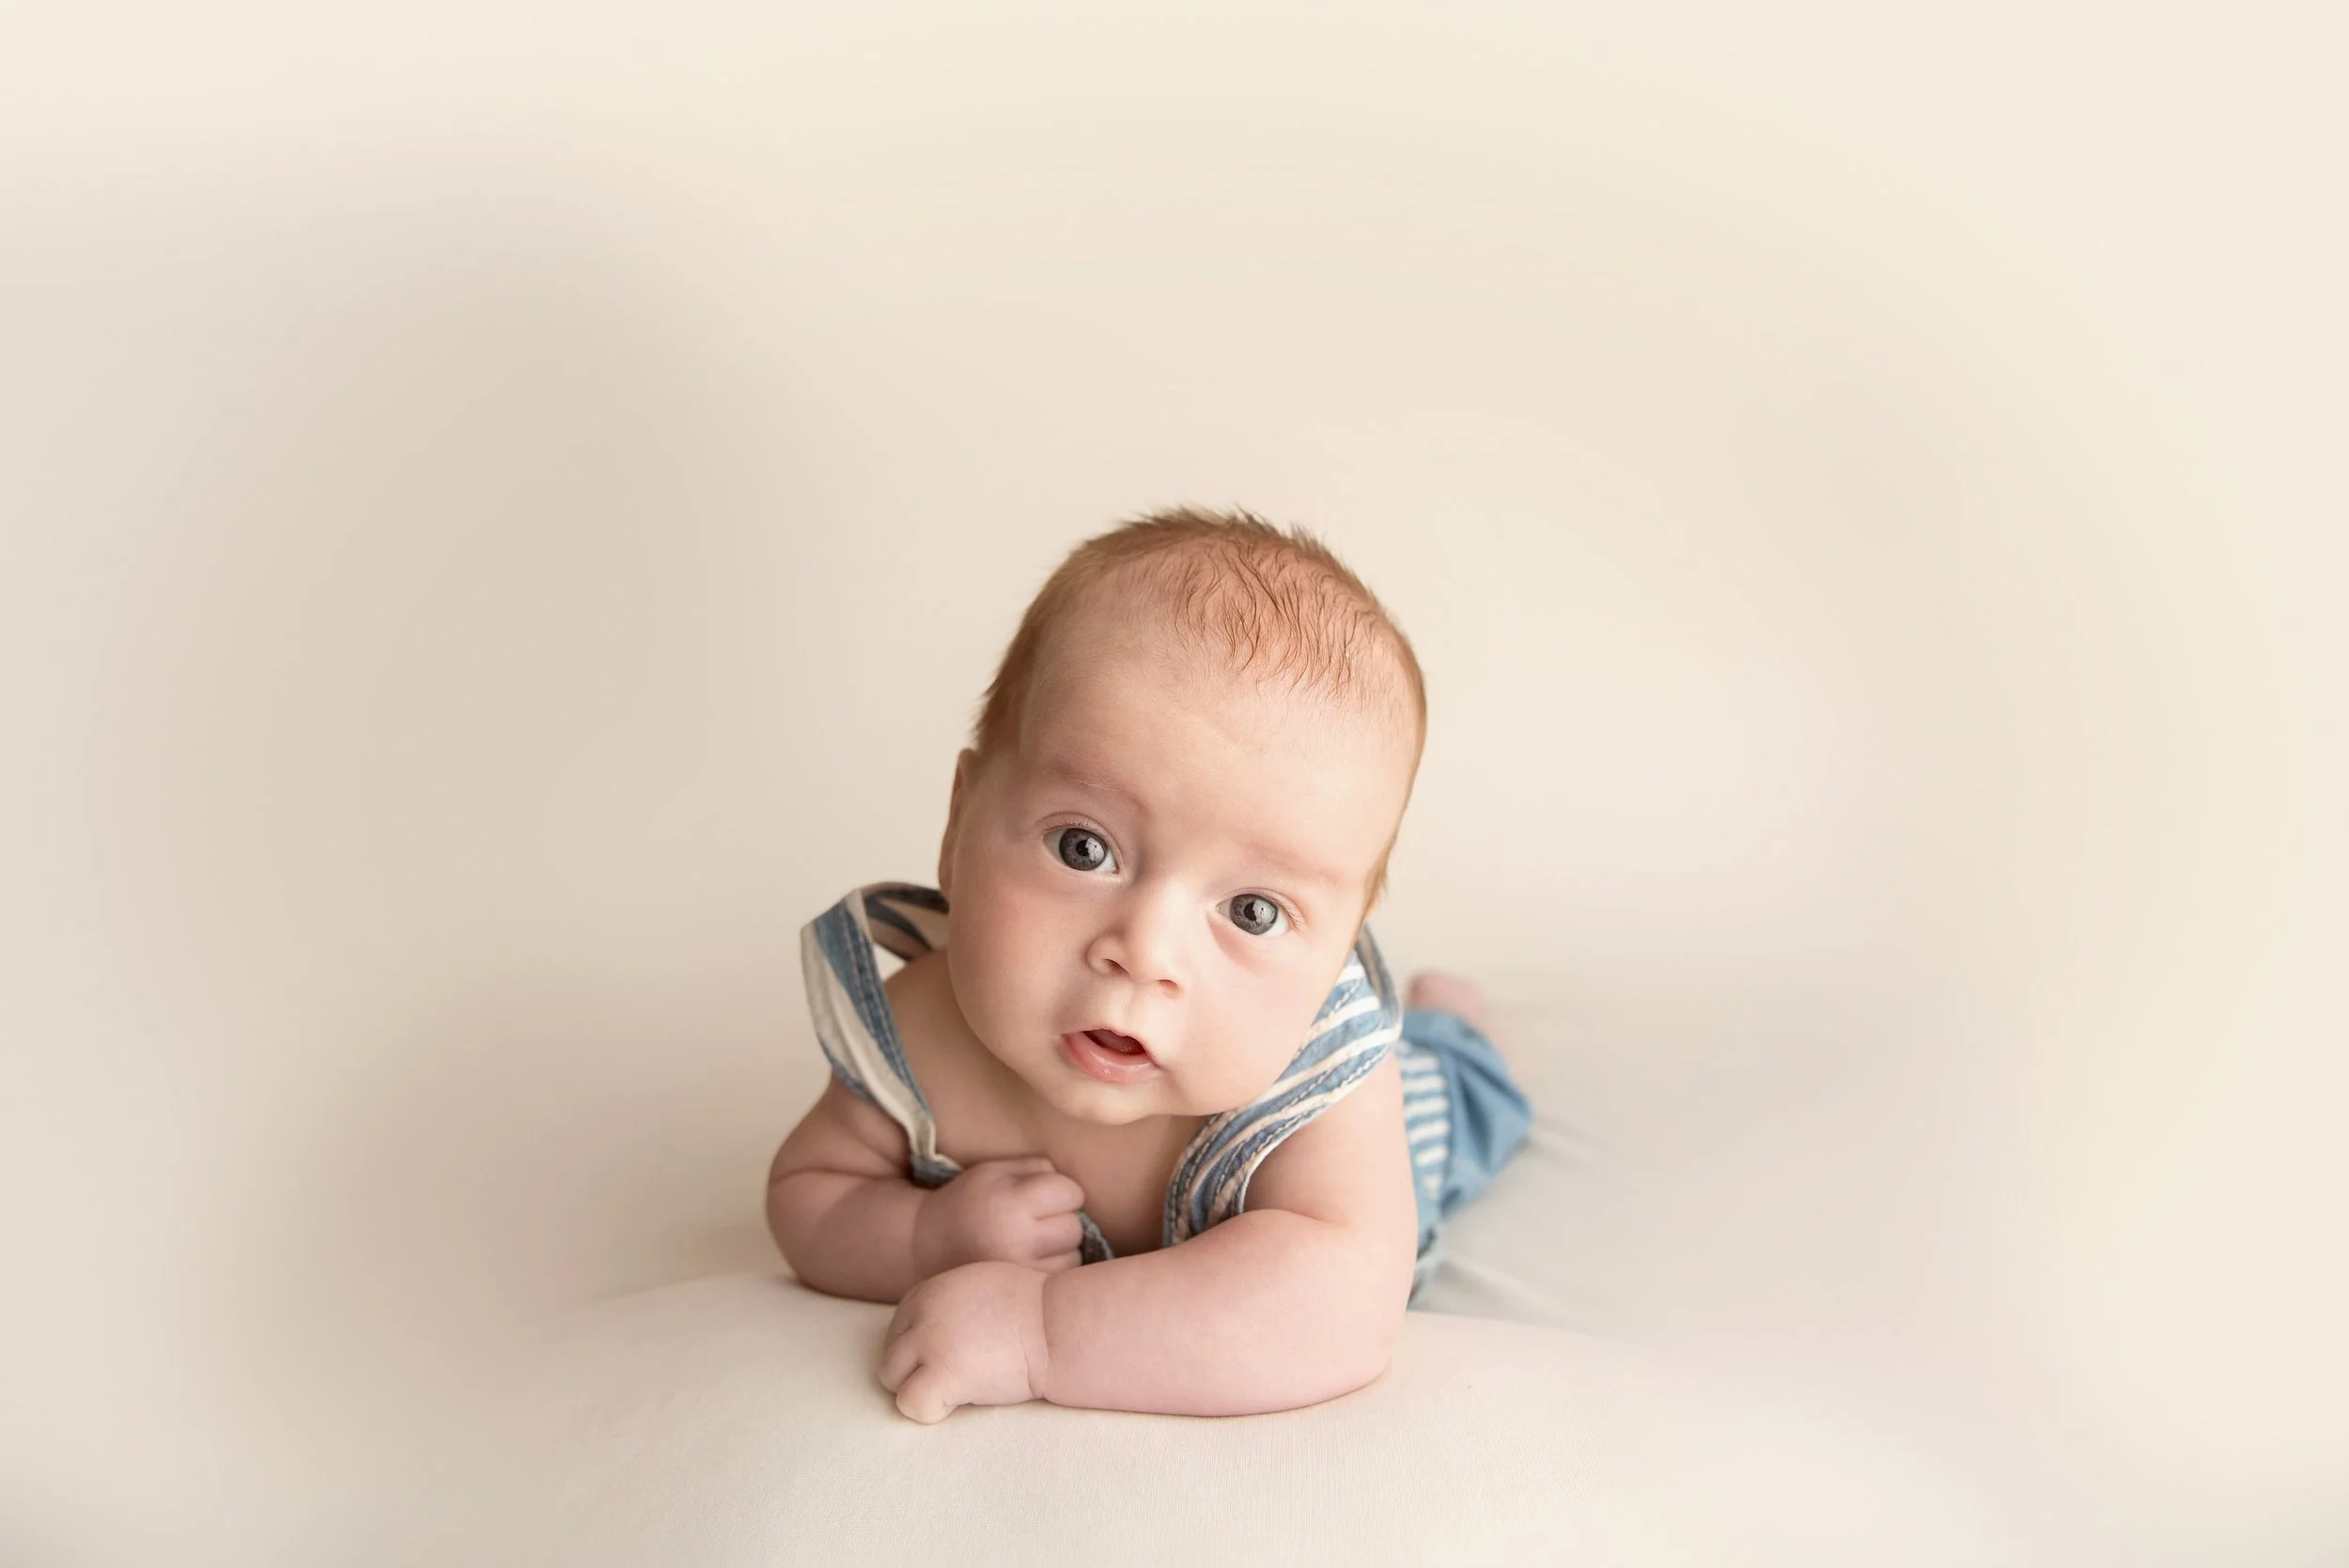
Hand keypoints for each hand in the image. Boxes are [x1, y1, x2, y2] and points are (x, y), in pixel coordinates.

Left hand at [879, 1260, 1050, 1423]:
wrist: (1060, 1325)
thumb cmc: (1036, 1311)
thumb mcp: (981, 1287)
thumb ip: (950, 1305)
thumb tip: (937, 1333)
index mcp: (931, 1290)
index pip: (900, 1327)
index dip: (923, 1348)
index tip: (955, 1355)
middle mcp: (923, 1312)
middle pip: (892, 1353)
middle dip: (917, 1370)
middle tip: (957, 1375)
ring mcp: (929, 1341)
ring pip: (892, 1378)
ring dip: (921, 1388)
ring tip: (961, 1387)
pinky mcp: (943, 1372)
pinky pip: (911, 1404)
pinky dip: (932, 1409)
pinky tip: (962, 1400)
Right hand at [913, 1156, 1086, 1277]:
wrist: (925, 1246)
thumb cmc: (969, 1202)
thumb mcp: (995, 1171)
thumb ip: (1038, 1170)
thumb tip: (1077, 1191)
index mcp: (1011, 1203)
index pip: (1071, 1193)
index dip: (1061, 1191)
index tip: (1042, 1196)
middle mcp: (1017, 1241)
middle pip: (1075, 1228)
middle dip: (1063, 1220)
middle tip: (1035, 1220)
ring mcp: (1020, 1273)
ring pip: (1073, 1258)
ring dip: (1061, 1249)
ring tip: (1031, 1243)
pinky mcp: (1020, 1294)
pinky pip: (1058, 1281)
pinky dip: (1052, 1270)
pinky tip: (1031, 1262)